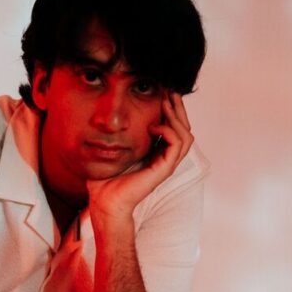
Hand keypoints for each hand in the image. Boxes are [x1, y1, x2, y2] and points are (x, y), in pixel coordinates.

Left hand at [87, 91, 193, 221]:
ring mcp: (166, 164)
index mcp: (156, 154)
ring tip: (166, 102)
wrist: (105, 201)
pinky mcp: (164, 169)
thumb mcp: (113, 150)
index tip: (163, 92)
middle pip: (184, 129)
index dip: (172, 110)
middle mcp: (164, 158)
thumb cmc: (105, 180)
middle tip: (170, 91)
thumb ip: (118, 135)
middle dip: (179, 108)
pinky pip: (177, 145)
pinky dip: (169, 131)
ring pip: (186, 135)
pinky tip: (155, 125)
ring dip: (177, 116)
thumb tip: (111, 116)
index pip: (173, 128)